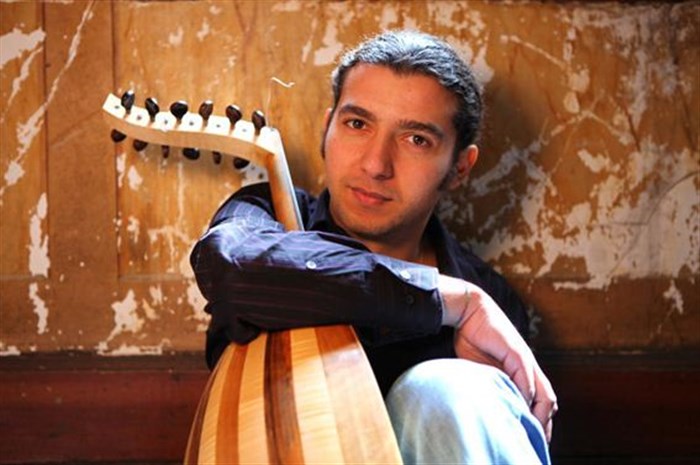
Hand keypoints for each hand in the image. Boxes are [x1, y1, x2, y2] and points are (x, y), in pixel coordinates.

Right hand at [438, 275, 557, 440]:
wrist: (470, 312)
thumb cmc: (473, 338)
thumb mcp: (482, 369)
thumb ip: (491, 384)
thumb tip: (493, 405)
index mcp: (522, 372)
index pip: (541, 402)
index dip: (539, 422)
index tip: (533, 439)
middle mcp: (529, 368)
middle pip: (549, 402)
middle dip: (544, 425)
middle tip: (537, 442)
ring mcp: (526, 361)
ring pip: (544, 395)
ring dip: (539, 415)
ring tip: (532, 430)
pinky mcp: (517, 354)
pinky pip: (526, 380)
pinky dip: (524, 396)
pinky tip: (519, 407)